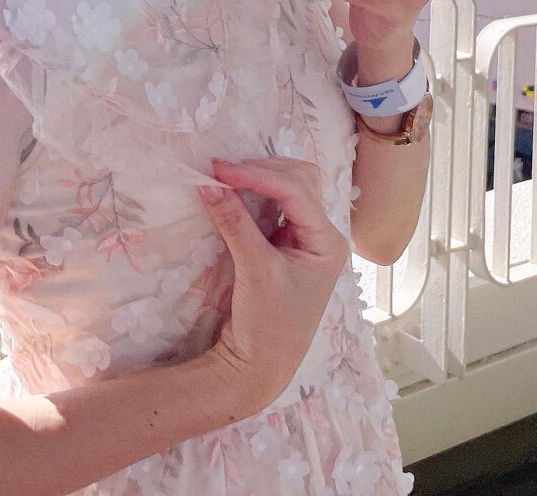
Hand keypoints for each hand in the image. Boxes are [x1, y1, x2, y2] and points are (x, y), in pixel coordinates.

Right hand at [195, 156, 348, 419]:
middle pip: (300, 180)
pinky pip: (276, 205)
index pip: (294, 191)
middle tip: (222, 171)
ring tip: (228, 178)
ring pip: (291, 188)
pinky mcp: (286, 245)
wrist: (261, 367)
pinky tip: (236, 192)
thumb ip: (234, 223)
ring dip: (262, 177)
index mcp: (327, 242)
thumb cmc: (267, 324)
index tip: (219, 170)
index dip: (256, 175)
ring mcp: (305, 239)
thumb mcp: (253, 270)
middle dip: (263, 170)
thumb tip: (209, 184)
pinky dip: (257, 193)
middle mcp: (322, 235)